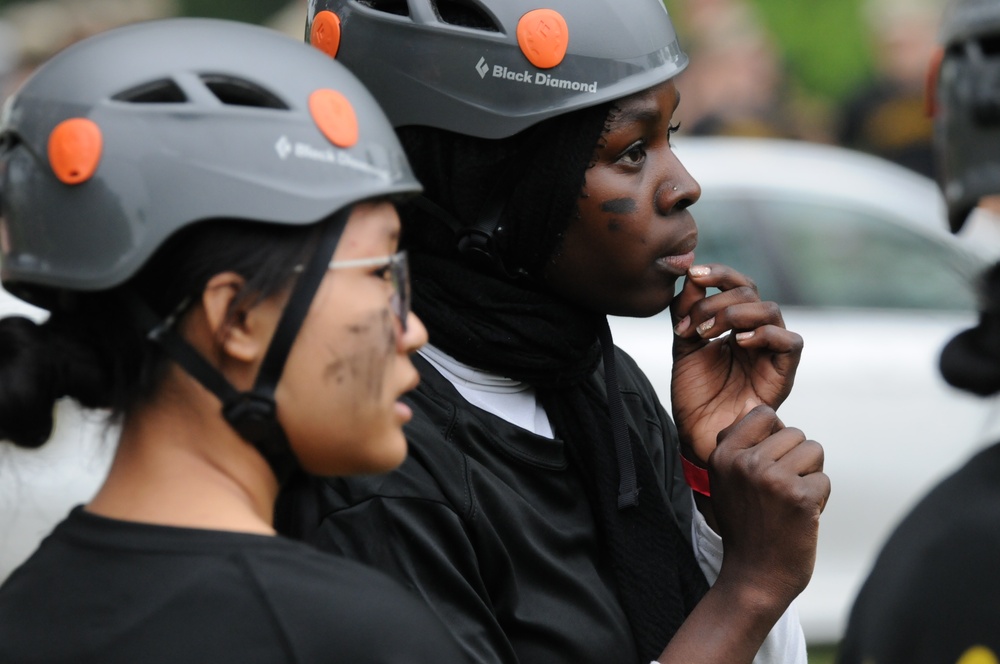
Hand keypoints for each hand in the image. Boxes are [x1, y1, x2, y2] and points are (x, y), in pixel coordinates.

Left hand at [670, 264, 801, 461]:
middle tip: (694, 325)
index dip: (718, 273)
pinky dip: (763, 334)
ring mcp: (771, 351)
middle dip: (717, 301)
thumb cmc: (694, 393)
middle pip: (751, 292)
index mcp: (734, 324)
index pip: (736, 284)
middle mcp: (756, 333)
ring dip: (734, 315)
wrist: (699, 433)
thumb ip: (688, 311)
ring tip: (708, 334)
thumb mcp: (684, 344)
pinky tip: (737, 343)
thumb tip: (691, 275)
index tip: (693, 273)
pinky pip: (789, 341)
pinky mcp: (783, 371)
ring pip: (770, 310)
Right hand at [709, 404, 829, 606]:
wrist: (754, 577)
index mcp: (723, 455)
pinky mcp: (799, 497)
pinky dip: (819, 499)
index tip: (769, 460)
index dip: (776, 434)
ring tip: (789, 501)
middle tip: (779, 491)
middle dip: (796, 459)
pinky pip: (824, 480)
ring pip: (814, 451)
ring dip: (809, 476)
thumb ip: (740, 448)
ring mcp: (772, 478)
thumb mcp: (725, 481)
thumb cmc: (746, 526)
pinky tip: (799, 517)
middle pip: (795, 433)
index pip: (764, 414)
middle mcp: (745, 462)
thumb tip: (772, 419)